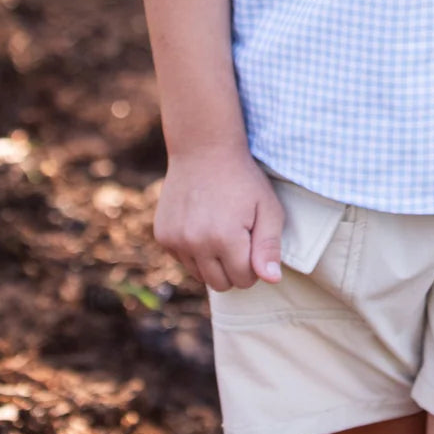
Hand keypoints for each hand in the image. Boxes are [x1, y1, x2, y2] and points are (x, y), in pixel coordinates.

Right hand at [153, 145, 284, 292]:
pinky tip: (202, 225)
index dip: (254, 265)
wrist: (203, 149)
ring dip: (213, 262)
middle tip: (240, 238)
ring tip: (221, 230)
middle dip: (234, 268)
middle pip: (220, 284)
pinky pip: (183, 260)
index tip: (254, 241)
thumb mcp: (267, 207)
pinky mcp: (163, 236)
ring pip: (200, 275)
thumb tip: (271, 280)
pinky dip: (195, 251)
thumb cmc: (242, 179)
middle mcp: (195, 243)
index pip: (244, 280)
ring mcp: (175, 240)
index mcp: (224, 238)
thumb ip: (270, 246)